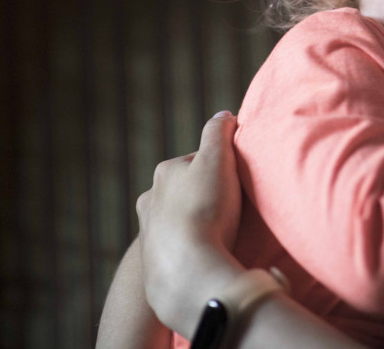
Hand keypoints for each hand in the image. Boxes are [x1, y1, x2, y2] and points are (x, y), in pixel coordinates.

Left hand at [136, 112, 244, 337]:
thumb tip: (223, 115)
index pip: (195, 161)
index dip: (219, 168)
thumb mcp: (218, 159)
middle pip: (184, 191)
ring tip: (220, 234)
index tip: (235, 181)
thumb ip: (219, 132)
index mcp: (164, 172)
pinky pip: (176, 248)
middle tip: (229, 209)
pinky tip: (207, 254)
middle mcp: (150, 200)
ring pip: (177, 220)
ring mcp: (149, 233)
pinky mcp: (153, 262)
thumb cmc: (206, 208)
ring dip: (195, 223)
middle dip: (203, 196)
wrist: (187, 268)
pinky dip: (189, 248)